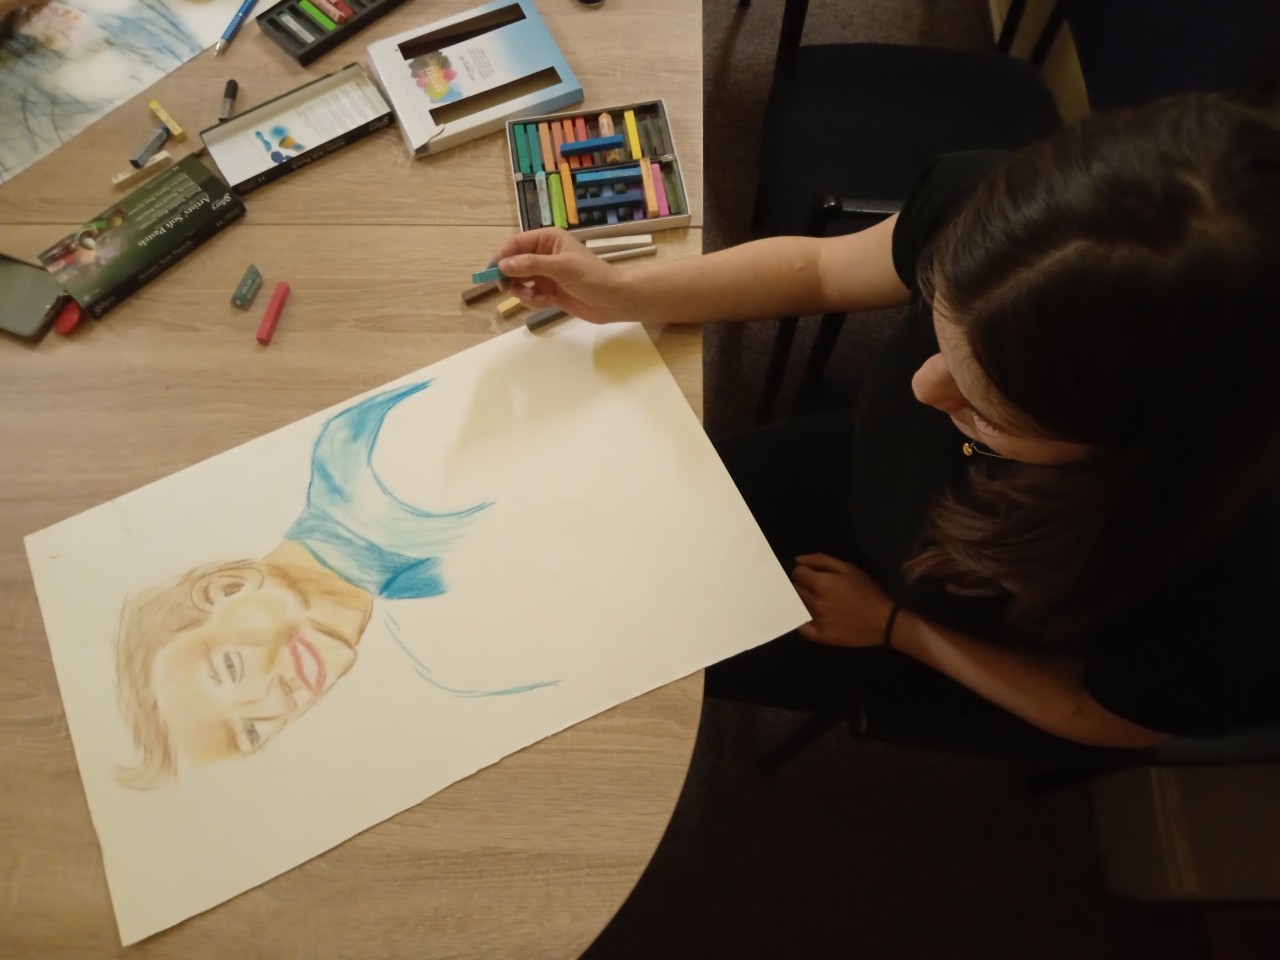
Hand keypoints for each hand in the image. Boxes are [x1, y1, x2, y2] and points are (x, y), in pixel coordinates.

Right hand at [494, 228, 631, 323]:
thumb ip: (531, 265)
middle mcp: (544, 254)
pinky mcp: (550, 292)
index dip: (501, 256)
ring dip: (521, 291)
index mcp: (548, 240)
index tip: (491, 272)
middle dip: (509, 276)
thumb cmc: (592, 277)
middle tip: (505, 289)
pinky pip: (530, 295)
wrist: (615, 300)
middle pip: (514, 263)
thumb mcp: (561, 268)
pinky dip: (532, 301)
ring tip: (532, 298)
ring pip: (520, 281)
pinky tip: (544, 303)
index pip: (516, 244)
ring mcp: (547, 274)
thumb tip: (503, 264)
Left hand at [792, 554, 893, 647]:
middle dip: (804, 586)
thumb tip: (797, 560)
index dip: (804, 572)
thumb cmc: (867, 591)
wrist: (883, 621)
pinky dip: (803, 621)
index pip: (797, 574)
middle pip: (796, 590)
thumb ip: (820, 560)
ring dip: (804, 602)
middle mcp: (814, 602)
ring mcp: (816, 620)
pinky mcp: (820, 636)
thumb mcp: (848, 568)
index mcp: (821, 583)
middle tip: (819, 589)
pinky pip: (802, 627)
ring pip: (798, 606)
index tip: (813, 575)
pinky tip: (812, 617)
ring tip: (819, 602)